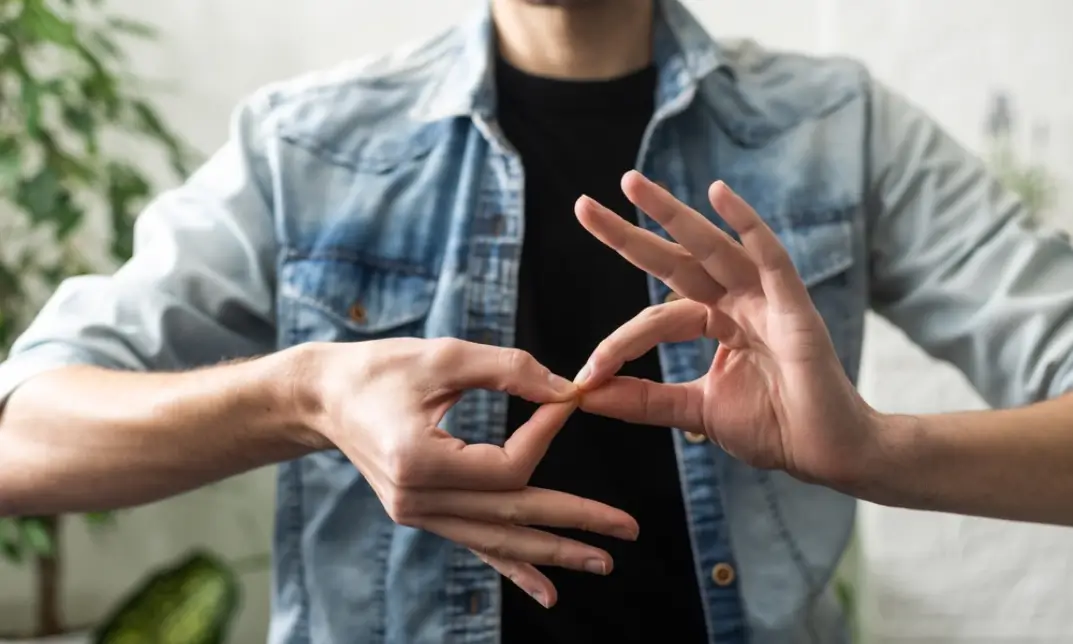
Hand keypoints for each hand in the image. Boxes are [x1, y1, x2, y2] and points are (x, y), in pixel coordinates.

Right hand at [301, 338, 637, 607]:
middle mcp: (418, 500)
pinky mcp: (422, 515)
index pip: (507, 466)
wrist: (325, 397)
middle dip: (574, 522)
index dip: (547, 433)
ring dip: (552, 552)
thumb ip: (509, 369)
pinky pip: (476, 545)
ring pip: (498, 540)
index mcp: (419, 462)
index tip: (571, 400)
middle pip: (512, 516)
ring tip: (602, 562)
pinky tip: (548, 591)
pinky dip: (513, 567)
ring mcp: (419, 515)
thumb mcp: (444, 356)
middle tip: (626, 529)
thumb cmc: (380, 369)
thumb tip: (566, 389)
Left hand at [573, 171, 879, 484]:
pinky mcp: (794, 307)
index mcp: (715, 322)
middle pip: (674, 259)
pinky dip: (747, 224)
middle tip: (582, 206)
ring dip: (671, 214)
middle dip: (629, 233)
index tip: (587, 375)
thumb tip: (585, 395)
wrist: (826, 454)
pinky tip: (718, 192)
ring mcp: (766, 299)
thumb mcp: (694, 411)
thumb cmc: (773, 428)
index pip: (655, 319)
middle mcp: (737, 301)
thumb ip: (643, 400)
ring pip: (711, 248)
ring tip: (630, 184)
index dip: (619, 343)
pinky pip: (768, 258)